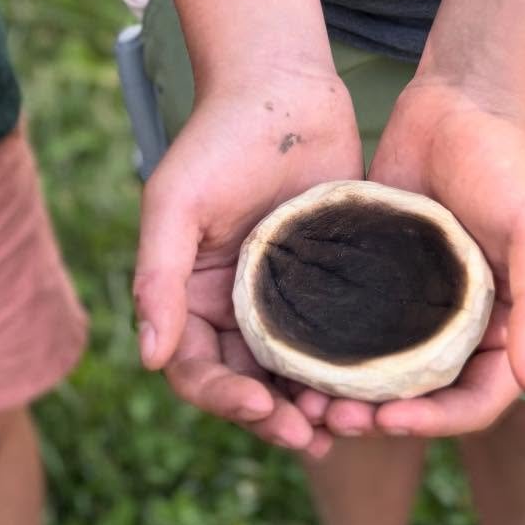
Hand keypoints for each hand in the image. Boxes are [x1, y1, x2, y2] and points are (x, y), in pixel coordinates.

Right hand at [134, 61, 363, 454]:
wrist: (284, 87)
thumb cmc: (219, 138)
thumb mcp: (176, 203)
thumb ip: (158, 277)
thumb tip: (147, 357)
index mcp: (191, 296)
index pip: (196, 370)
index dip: (221, 399)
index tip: (256, 408)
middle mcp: (237, 307)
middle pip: (248, 385)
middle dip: (273, 417)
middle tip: (308, 436)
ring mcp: (288, 298)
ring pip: (297, 373)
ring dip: (314, 404)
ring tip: (343, 423)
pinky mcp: (334, 281)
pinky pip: (341, 339)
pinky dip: (351, 369)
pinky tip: (376, 385)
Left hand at [303, 79, 524, 439]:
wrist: (460, 100)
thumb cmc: (512, 163)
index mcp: (504, 327)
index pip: (476, 400)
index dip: (438, 421)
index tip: (391, 420)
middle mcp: (459, 325)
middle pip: (421, 396)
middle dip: (382, 419)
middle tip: (333, 422)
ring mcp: (412, 302)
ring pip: (378, 371)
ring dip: (347, 395)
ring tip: (307, 401)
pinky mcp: (373, 274)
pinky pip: (346, 325)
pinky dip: (325, 349)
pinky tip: (290, 354)